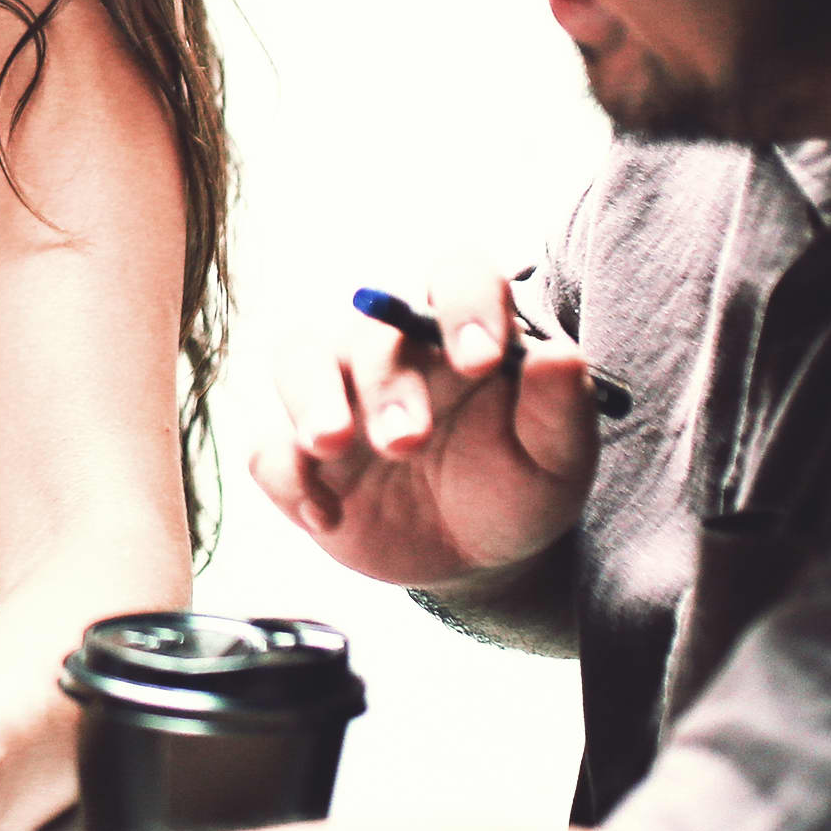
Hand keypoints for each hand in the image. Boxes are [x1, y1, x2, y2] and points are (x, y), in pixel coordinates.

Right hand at [247, 268, 596, 588]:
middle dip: (387, 386)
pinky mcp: (299, 454)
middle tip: (408, 441)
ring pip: (297, 360)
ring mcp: (337, 396)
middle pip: (372, 330)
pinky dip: (290, 477)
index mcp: (461, 330)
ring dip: (311, 400)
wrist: (474, 557)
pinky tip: (327, 516)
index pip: (455, 274)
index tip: (482, 358)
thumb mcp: (557, 459)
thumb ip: (561, 408)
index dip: (465, 303)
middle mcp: (391, 349)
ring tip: (332, 445)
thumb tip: (560, 357)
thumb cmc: (519, 486)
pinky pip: (269, 448)